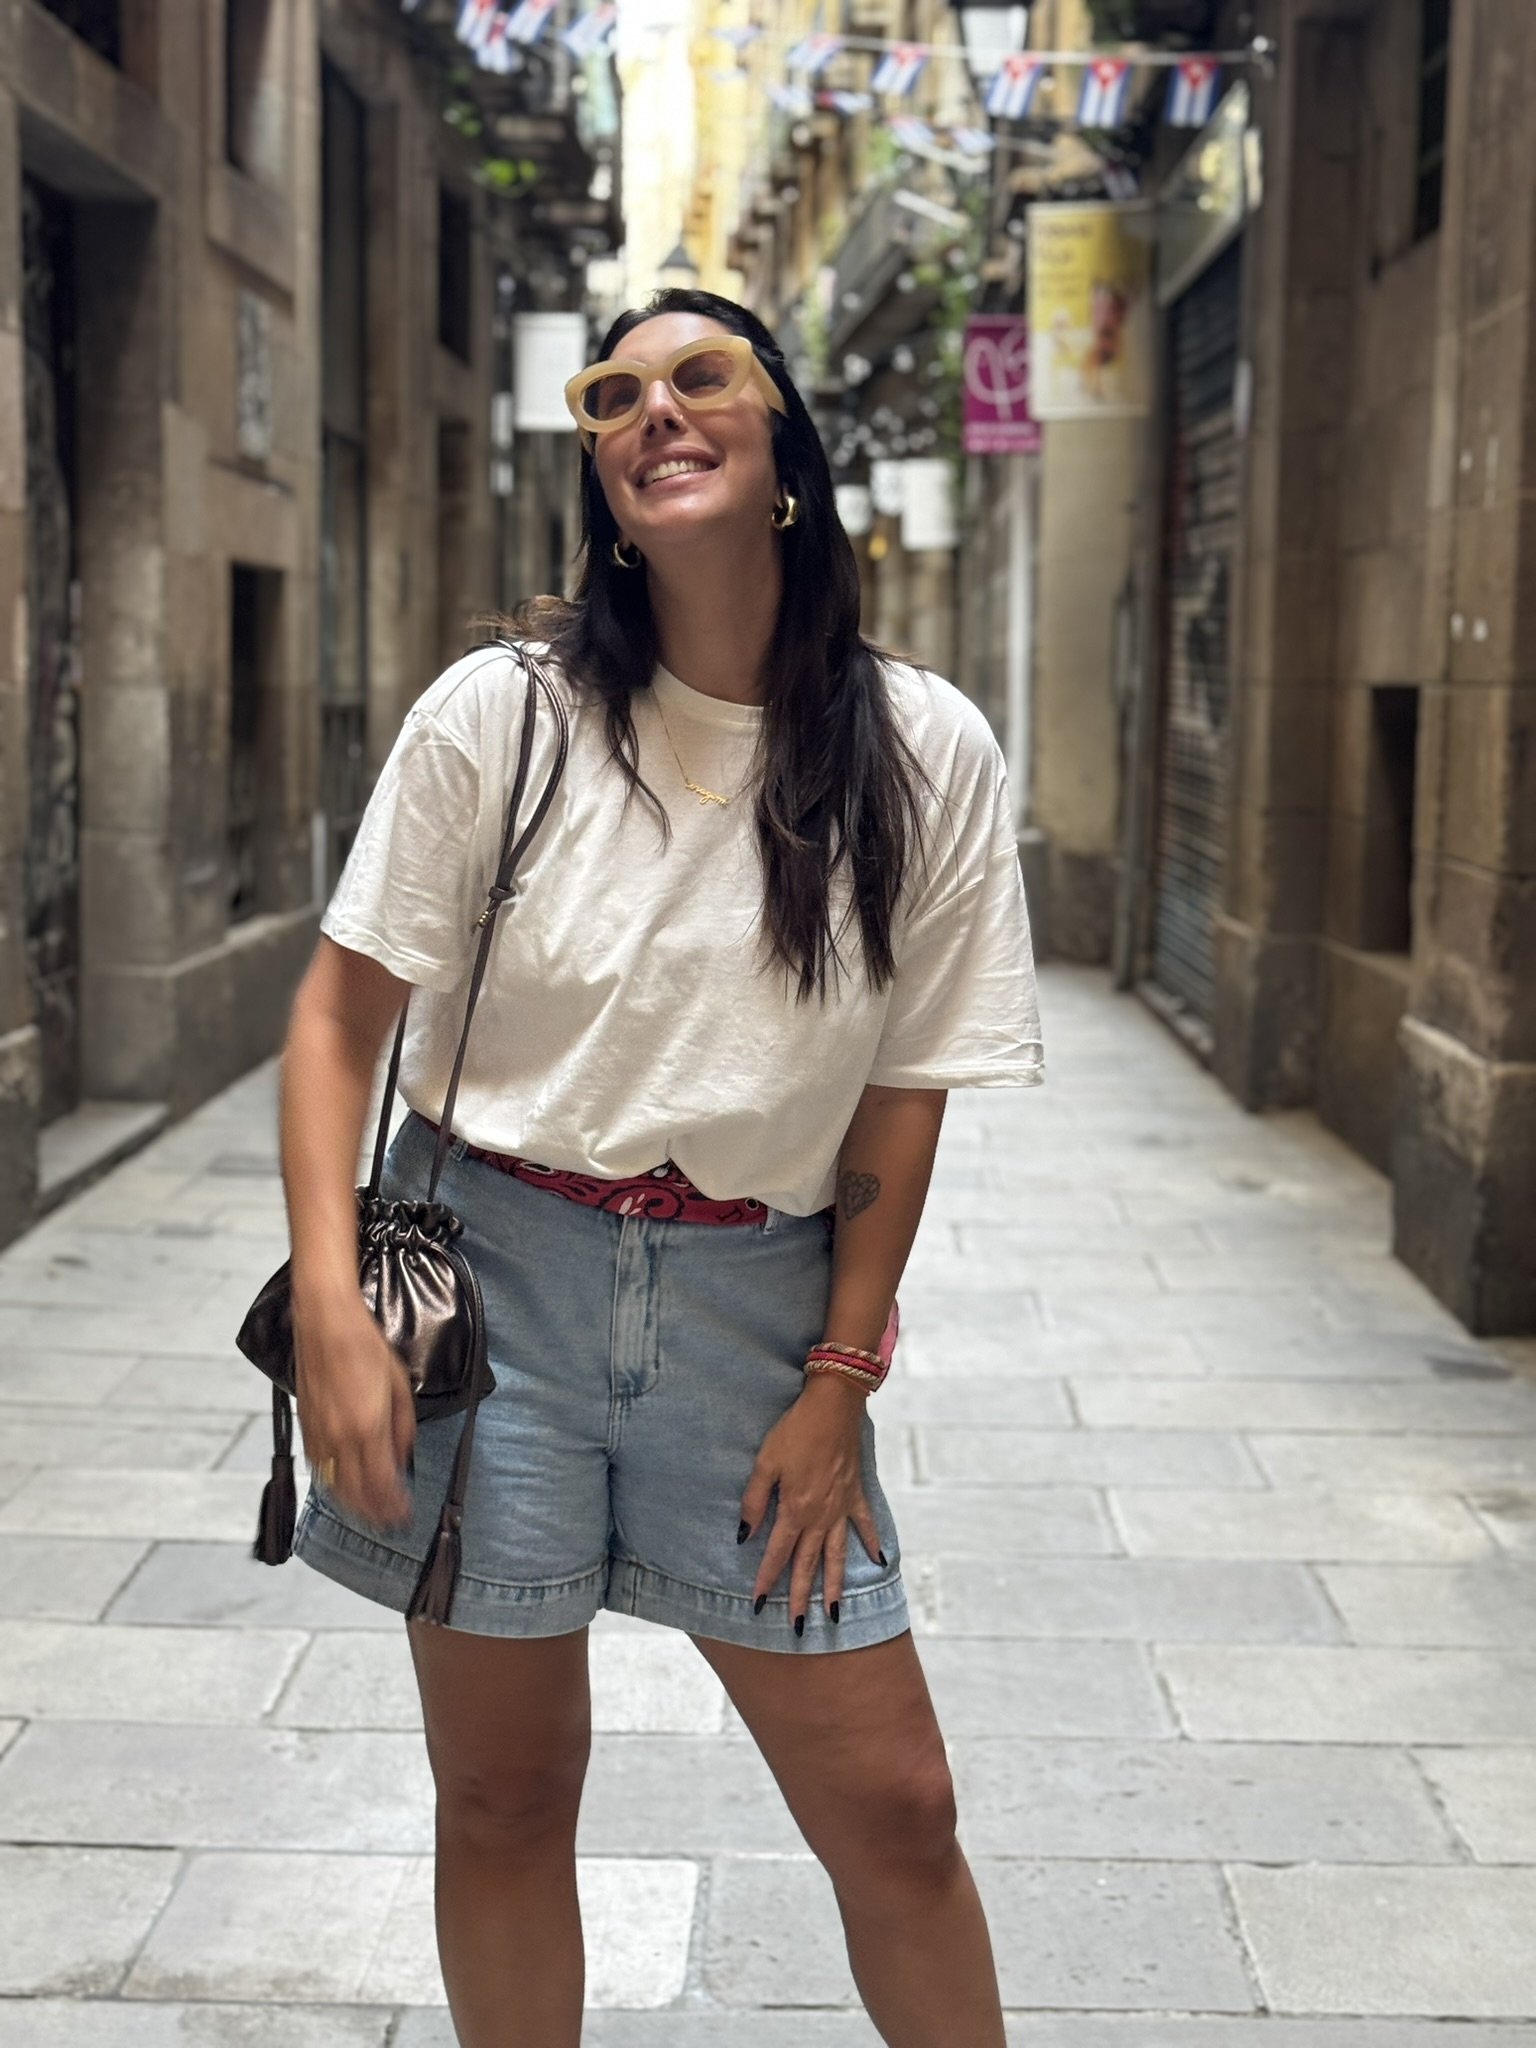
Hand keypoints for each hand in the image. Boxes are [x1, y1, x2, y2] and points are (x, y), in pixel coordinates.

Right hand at [293, 1295, 415, 1530]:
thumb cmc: (364, 1347)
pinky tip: (345, 1487)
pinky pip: (320, 1469)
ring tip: (370, 1512)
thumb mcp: (399, 1386)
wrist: (326, 1323)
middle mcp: (339, 1438)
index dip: (394, 1506)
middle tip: (390, 1521)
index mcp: (367, 1428)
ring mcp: (319, 1435)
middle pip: (356, 1493)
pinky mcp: (305, 1428)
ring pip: (335, 1486)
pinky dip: (334, 1486)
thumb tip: (402, 1457)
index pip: (381, 1484)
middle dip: (375, 1513)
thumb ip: (402, 1428)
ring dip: (354, 1504)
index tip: (404, 1515)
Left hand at [739, 1374, 882, 1630]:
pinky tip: (878, 1562)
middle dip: (801, 1598)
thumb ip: (754, 1500)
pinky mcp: (856, 1493)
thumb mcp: (765, 1461)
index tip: (757, 1605)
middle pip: (808, 1565)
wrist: (833, 1406)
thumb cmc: (795, 1430)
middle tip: (798, 1629)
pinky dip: (872, 1543)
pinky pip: (865, 1525)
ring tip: (834, 1614)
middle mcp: (820, 1516)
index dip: (765, 1580)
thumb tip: (745, 1534)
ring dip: (834, 1586)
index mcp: (795, 1509)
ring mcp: (841, 1507)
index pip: (777, 1554)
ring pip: (837, 1555)